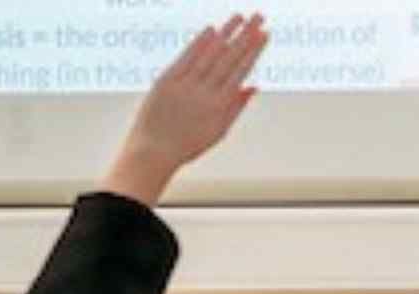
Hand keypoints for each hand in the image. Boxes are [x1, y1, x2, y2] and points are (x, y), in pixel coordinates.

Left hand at [101, 13, 269, 204]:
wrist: (154, 151)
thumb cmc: (187, 144)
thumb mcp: (219, 131)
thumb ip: (236, 107)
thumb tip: (253, 86)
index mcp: (220, 105)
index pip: (241, 71)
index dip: (254, 51)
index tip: (264, 34)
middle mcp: (205, 92)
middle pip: (229, 58)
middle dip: (246, 36)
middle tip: (259, 17)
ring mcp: (186, 84)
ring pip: (210, 54)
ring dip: (226, 32)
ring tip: (239, 17)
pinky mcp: (167, 80)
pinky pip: (186, 58)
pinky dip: (200, 42)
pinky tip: (212, 29)